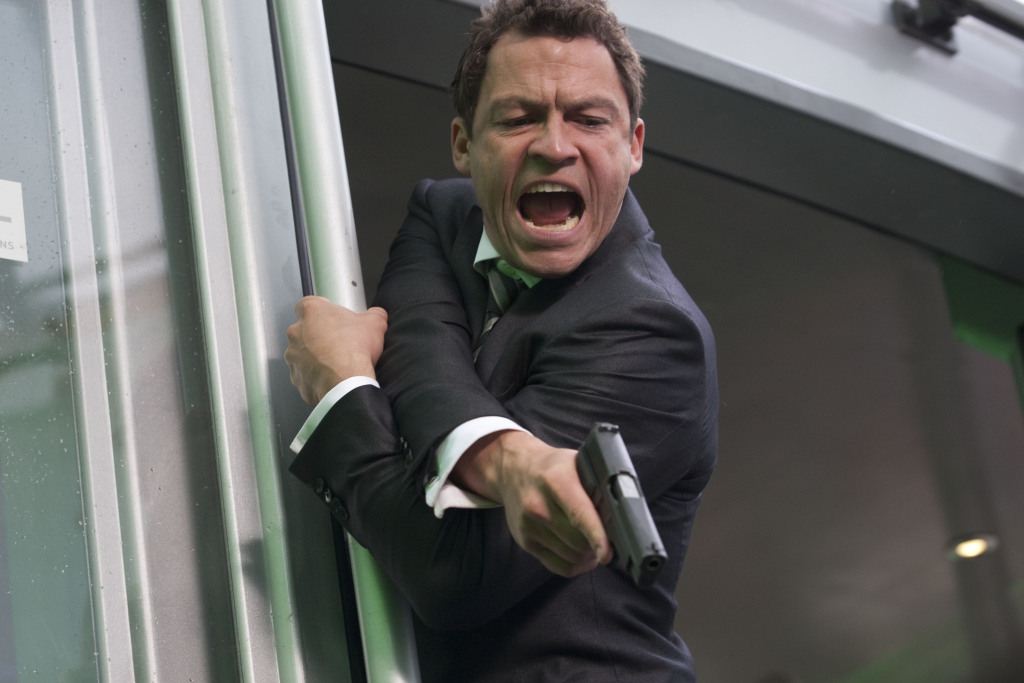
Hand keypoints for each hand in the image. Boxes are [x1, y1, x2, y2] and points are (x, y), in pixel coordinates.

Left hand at [284, 297, 387, 403]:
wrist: (346, 383)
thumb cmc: (354, 350)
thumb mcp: (376, 323)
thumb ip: (374, 314)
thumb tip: (377, 316)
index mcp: (312, 312)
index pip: (309, 304)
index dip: (323, 311)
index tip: (334, 318)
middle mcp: (297, 332)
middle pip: (304, 329)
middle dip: (319, 335)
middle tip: (340, 342)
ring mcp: (294, 357)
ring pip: (302, 354)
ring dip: (315, 357)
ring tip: (337, 362)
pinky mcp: (296, 378)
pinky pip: (305, 375)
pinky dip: (316, 376)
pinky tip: (332, 377)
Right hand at [454, 431, 611, 576]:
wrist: (513, 469)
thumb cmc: (551, 466)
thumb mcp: (576, 462)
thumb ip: (596, 485)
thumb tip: (619, 515)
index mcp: (556, 480)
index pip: (579, 515)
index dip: (596, 537)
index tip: (608, 553)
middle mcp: (539, 505)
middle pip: (577, 541)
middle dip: (597, 545)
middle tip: (608, 541)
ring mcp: (529, 526)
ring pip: (570, 556)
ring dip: (587, 556)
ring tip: (594, 546)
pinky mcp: (524, 541)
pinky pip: (557, 566)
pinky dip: (575, 566)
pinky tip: (582, 557)